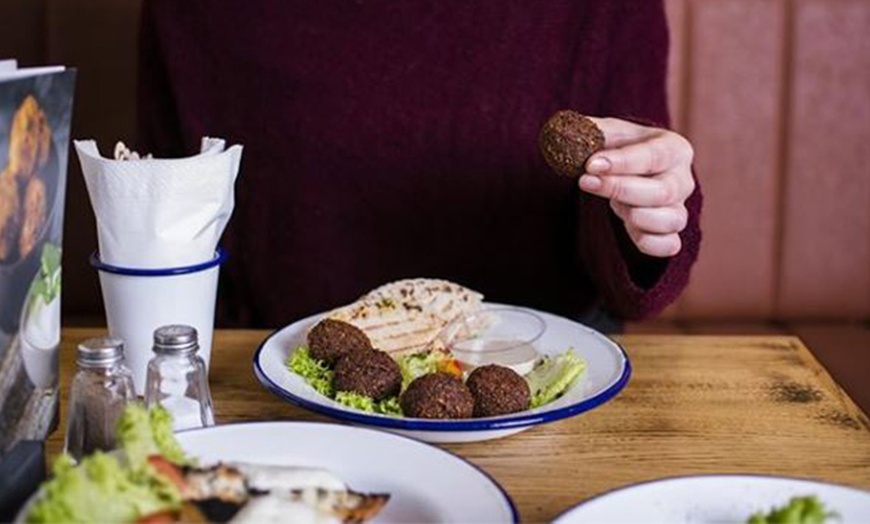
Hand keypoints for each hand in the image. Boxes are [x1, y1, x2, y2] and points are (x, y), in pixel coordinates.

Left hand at [579, 117, 694, 256]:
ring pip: (670, 220)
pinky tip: (627, 227)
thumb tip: (572, 131)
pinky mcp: (671, 235)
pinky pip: (669, 246)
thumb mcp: (610, 133)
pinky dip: (648, 242)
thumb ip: (593, 130)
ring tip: (613, 204)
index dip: (622, 162)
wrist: (630, 175)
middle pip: (662, 191)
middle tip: (585, 181)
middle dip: (619, 188)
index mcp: (674, 149)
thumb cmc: (622, 150)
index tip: (591, 164)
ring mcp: (679, 209)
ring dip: (635, 215)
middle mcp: (683, 180)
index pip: (654, 156)